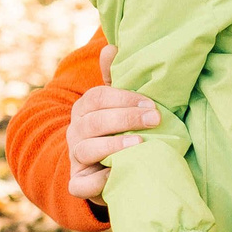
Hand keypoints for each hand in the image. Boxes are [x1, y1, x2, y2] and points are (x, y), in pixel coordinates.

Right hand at [67, 44, 161, 200]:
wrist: (112, 170)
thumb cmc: (119, 131)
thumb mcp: (119, 105)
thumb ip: (116, 79)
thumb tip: (110, 47)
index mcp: (84, 109)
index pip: (98, 98)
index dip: (124, 100)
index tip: (152, 105)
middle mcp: (75, 132)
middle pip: (92, 121)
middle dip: (125, 119)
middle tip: (155, 121)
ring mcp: (75, 158)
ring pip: (85, 149)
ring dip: (113, 146)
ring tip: (139, 144)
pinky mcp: (78, 183)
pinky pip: (81, 184)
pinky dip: (98, 181)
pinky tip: (118, 175)